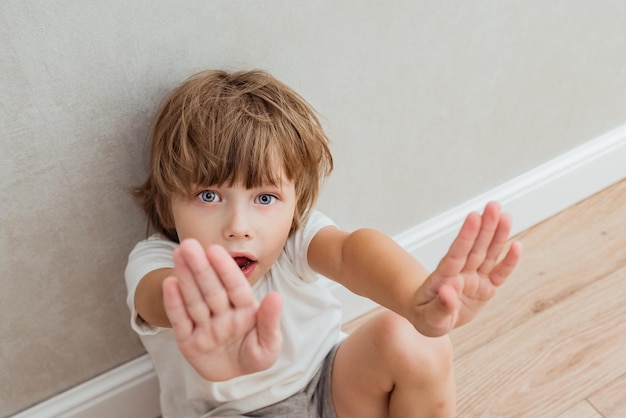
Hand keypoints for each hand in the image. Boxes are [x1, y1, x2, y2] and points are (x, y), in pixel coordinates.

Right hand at [162, 239, 282, 380]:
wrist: (233, 377)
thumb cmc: (254, 355)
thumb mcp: (269, 345)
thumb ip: (270, 321)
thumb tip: (276, 296)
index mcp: (244, 310)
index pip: (234, 286)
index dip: (225, 268)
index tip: (214, 250)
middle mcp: (222, 313)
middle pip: (211, 289)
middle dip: (201, 268)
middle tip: (189, 245)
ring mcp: (204, 325)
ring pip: (194, 299)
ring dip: (186, 277)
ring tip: (178, 254)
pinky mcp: (188, 340)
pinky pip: (180, 321)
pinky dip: (175, 303)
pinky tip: (170, 283)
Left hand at [411, 202, 521, 336]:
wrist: (433, 318)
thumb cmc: (427, 317)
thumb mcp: (428, 319)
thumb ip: (439, 307)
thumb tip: (447, 292)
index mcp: (443, 277)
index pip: (456, 254)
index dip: (465, 236)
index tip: (473, 217)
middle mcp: (460, 273)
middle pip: (475, 248)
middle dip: (485, 227)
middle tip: (493, 205)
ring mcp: (474, 278)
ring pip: (488, 254)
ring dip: (497, 235)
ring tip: (505, 215)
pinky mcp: (487, 287)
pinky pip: (500, 274)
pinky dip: (509, 261)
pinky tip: (517, 245)